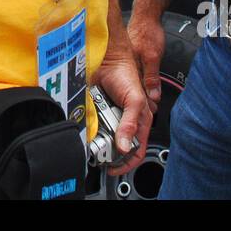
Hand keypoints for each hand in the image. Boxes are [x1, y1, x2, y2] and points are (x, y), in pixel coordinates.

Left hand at [93, 50, 152, 175]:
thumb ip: (131, 123)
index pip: (137, 151)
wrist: (106, 61)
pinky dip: (91, 129)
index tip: (114, 168)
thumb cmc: (125, 75)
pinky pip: (94, 127)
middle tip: (101, 153)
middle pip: (119, 147)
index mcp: (140, 122)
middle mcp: (127, 122)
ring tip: (96, 135)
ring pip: (106, 138)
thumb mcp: (134, 100)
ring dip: (100, 139)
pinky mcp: (99, 113)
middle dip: (111, 152)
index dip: (128, 163)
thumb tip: (125, 146)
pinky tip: (90, 125)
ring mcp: (112, 118)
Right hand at [126, 11, 164, 107]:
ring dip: (137, 88)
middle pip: (132, 85)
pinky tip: (139, 81)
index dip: (139, 101)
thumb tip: (153, 95)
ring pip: (132, 79)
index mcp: (130, 66)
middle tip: (144, 111)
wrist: (146, 14)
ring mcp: (127, 59)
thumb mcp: (153, 56)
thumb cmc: (148, 31)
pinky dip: (136, 77)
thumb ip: (152, 76)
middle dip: (138, 97)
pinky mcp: (129, 54)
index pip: (134, 89)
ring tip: (143, 100)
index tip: (144, 112)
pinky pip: (132, 71)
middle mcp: (126, 64)